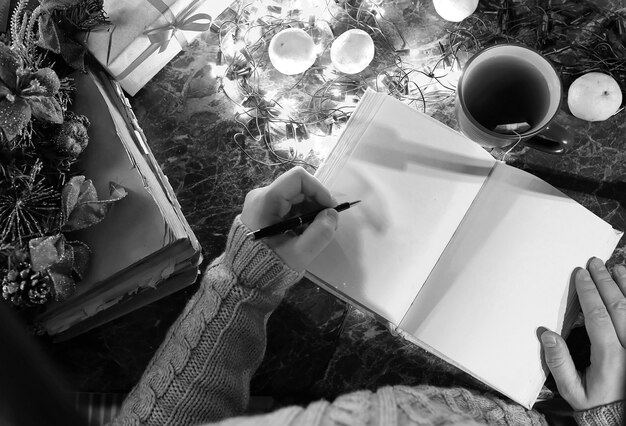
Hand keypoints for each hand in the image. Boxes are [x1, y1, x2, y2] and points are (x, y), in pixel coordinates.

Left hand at [240, 167, 337, 271]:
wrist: (246, 276)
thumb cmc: (270, 265)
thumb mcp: (299, 253)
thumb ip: (320, 233)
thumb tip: (332, 214)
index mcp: (266, 201)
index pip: (298, 178)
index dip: (319, 189)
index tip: (331, 208)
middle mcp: (261, 195)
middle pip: (298, 188)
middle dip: (317, 203)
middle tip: (328, 224)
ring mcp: (261, 202)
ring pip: (295, 196)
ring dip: (310, 211)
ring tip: (316, 232)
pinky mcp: (264, 210)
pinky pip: (288, 205)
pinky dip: (301, 216)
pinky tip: (304, 233)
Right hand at [541, 258, 625, 409]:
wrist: (621, 419)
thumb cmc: (595, 403)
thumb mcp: (571, 389)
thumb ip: (559, 363)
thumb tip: (546, 334)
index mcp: (610, 358)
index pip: (598, 316)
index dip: (588, 292)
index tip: (580, 274)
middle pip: (619, 307)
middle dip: (605, 282)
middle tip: (594, 263)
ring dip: (625, 287)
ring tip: (615, 268)